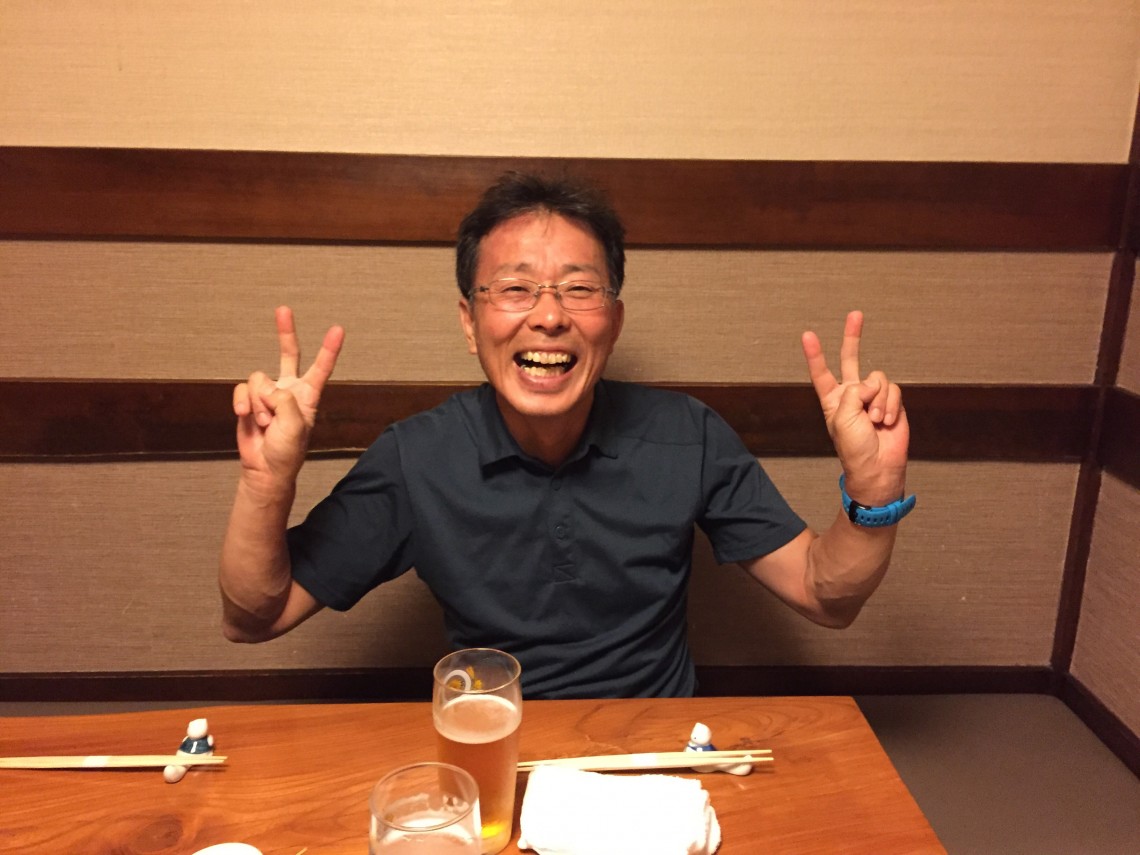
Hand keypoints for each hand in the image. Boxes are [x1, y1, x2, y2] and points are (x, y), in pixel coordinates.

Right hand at [232, 306, 344, 486]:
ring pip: (259, 380)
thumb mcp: (295, 425)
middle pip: (288, 354)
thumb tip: (266, 387)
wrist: (264, 469)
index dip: (329, 349)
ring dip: (259, 404)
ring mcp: (267, 394)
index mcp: (308, 396)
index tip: (338, 329)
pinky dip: (243, 403)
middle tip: (283, 310)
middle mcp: (288, 390)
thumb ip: (284, 399)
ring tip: (265, 423)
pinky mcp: (248, 400)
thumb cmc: (287, 452)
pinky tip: (246, 416)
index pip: (321, 368)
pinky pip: (242, 389)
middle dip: (286, 332)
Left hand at [802, 310, 908, 504]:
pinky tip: (885, 422)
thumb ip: (854, 391)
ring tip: (874, 421)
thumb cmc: (854, 447)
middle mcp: (852, 395)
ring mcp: (873, 398)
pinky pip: (893, 390)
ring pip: (877, 379)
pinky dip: (890, 405)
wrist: (878, 466)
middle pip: (851, 360)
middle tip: (855, 315)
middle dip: (853, 337)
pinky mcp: (891, 402)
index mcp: (833, 400)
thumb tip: (873, 383)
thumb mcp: (842, 417)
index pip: (822, 373)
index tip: (808, 335)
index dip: (815, 355)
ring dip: (878, 400)